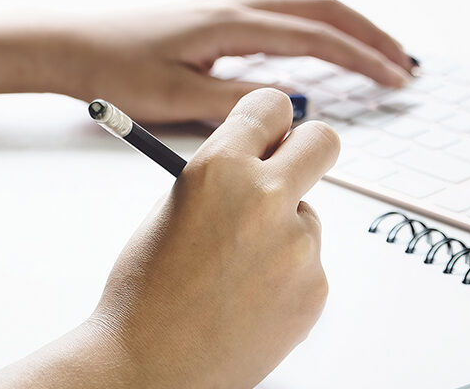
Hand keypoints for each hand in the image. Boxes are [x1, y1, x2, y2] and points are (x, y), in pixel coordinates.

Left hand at [37, 0, 415, 123]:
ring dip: (348, 28)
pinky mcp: (216, 19)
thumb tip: (297, 105)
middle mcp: (235, 6)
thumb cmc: (110, 71)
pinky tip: (326, 51)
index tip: (395, 79)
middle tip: (406, 65)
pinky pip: (284, 16)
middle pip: (322, 8)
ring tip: (380, 55)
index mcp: (230, 23)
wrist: (65, 43)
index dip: (362, 58)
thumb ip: (238, 105)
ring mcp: (226, 8)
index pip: (315, 36)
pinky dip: (319, 30)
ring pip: (305, 7)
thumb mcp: (173, 99)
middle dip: (370, 34)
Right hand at [89, 89, 336, 388]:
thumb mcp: (175, 207)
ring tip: (232, 273)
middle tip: (290, 170)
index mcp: (219, 167)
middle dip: (308, 149)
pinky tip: (245, 302)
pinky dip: (284, 278)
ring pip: (307, 216)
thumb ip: (224, 177)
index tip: (270, 132)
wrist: (148, 365)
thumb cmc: (147, 289)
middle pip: (322, 142)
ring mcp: (297, 245)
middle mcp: (266, 197)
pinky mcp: (315, 288)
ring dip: (282, 233)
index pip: (272, 106)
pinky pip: (307, 265)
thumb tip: (268, 158)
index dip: (270, 121)